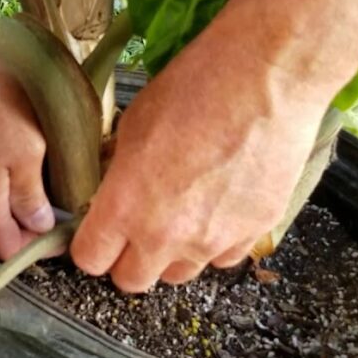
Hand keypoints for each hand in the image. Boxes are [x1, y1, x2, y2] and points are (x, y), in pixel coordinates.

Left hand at [70, 20, 334, 291]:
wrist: (266, 78)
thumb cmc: (195, 88)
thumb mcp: (133, 125)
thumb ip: (119, 173)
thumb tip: (114, 190)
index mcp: (126, 206)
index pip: (91, 259)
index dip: (90, 247)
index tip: (96, 234)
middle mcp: (166, 235)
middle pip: (131, 280)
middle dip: (126, 259)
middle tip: (133, 230)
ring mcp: (213, 240)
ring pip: (178, 274)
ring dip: (171, 254)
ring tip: (179, 215)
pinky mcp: (253, 233)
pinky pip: (223, 258)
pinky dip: (215, 244)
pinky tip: (216, 209)